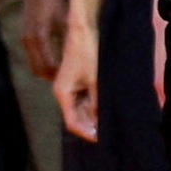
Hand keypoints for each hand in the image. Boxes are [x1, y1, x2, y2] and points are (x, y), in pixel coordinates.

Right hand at [20, 0, 67, 77]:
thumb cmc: (54, 1)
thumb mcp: (65, 19)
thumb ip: (69, 39)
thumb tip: (81, 57)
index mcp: (40, 36)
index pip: (48, 65)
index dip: (60, 75)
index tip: (74, 78)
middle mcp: (29, 40)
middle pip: (38, 70)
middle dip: (52, 77)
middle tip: (69, 81)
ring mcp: (24, 39)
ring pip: (33, 66)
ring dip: (46, 72)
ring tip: (63, 74)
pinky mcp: (24, 37)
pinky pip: (32, 58)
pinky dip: (42, 64)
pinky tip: (56, 63)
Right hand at [53, 21, 100, 141]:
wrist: (82, 31)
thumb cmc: (87, 54)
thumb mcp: (95, 81)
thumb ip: (95, 103)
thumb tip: (97, 122)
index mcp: (62, 93)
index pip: (72, 122)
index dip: (86, 132)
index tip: (100, 139)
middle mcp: (62, 92)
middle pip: (75, 117)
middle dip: (90, 125)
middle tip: (108, 133)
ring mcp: (68, 87)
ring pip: (79, 109)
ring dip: (92, 116)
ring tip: (108, 122)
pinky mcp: (74, 82)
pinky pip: (82, 100)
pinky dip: (92, 106)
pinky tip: (104, 109)